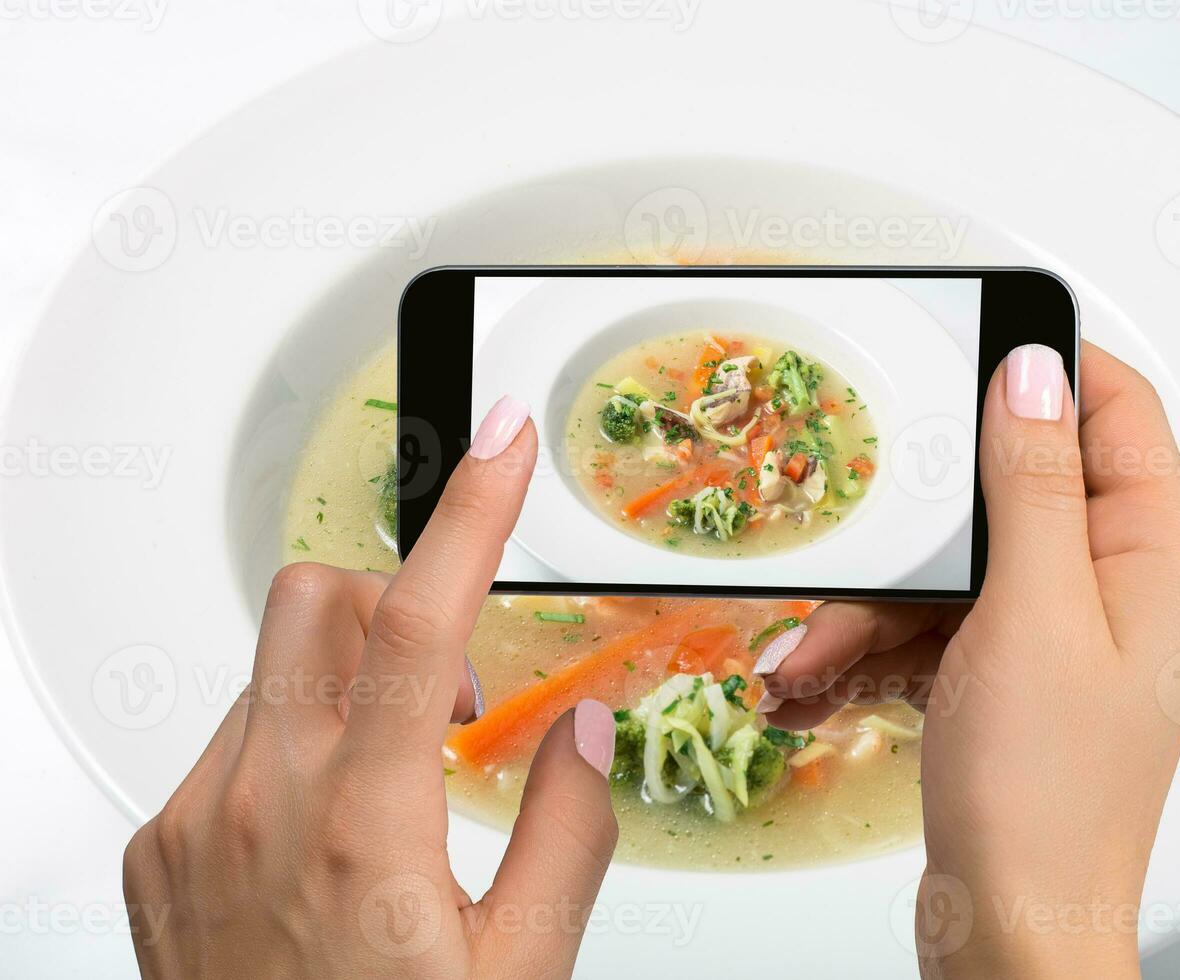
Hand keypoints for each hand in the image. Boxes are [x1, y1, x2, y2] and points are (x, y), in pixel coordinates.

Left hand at [123, 397, 620, 979]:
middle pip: (318, 601)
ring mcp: (193, 822)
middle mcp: (258, 806)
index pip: (424, 623)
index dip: (472, 513)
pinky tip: (325, 833)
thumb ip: (566, 833)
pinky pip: (230, 737)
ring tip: (393, 783)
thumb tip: (578, 731)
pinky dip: (294, 744)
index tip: (503, 441)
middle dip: (396, 607)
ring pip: (272, 667)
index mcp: (365, 830)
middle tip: (451, 693)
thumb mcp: (523, 971)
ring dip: (349, 682)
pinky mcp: (157, 848)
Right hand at [755, 343, 1179, 978]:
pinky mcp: (1001, 678)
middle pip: (1005, 495)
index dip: (1044, 369)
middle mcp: (1113, 588)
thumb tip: (1035, 370)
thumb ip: (1031, 484)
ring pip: (950, 569)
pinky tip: (813, 685)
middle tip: (856, 542)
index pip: (1116, 411)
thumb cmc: (1045, 798)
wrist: (1010, 932)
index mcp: (1156, 558)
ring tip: (806, 659)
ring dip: (868, 610)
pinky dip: (869, 651)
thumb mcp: (1031, 614)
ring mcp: (1054, 636)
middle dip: (914, 530)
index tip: (963, 345)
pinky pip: (928, 629)